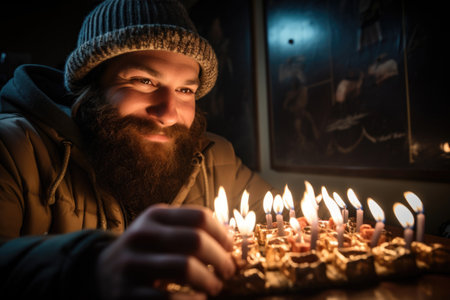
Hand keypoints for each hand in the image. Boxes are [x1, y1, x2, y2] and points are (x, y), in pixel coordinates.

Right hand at [96, 204, 235, 298]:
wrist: (101, 272)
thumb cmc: (145, 249)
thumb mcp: (160, 229)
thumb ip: (190, 227)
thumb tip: (231, 235)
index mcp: (154, 216)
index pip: (199, 217)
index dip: (222, 233)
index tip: (230, 247)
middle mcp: (142, 235)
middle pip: (195, 240)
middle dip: (220, 258)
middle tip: (228, 270)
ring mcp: (133, 263)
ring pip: (185, 268)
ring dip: (209, 280)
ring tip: (215, 286)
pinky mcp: (128, 293)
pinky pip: (169, 298)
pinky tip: (199, 298)